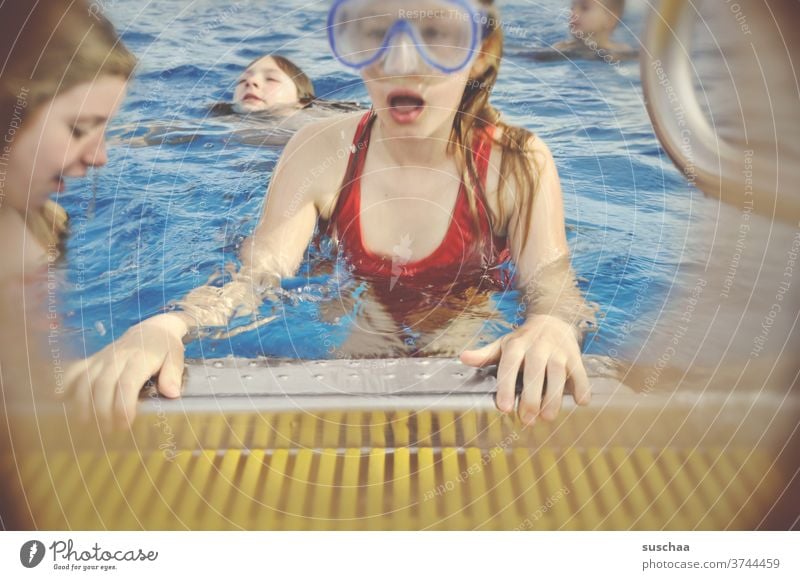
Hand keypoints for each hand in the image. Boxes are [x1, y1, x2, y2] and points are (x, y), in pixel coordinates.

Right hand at [62, 313, 187, 430]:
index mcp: (139, 359)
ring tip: (87, 425)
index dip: (123, 405)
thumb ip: (173, 374)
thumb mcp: (176, 357)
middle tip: (108, 431)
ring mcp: (102, 358)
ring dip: (82, 404)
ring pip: (85, 380)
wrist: (152, 329)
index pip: (127, 384)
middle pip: (102, 386)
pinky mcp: (93, 359)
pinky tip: (61, 400)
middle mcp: (117, 358)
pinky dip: (65, 384)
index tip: (124, 424)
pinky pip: (74, 370)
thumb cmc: (165, 348)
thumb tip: (172, 393)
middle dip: (102, 411)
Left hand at [460, 314, 589, 424]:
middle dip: (531, 397)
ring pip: (558, 373)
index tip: (504, 407)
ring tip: (548, 416)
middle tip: (527, 419)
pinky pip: (580, 372)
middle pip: (535, 372)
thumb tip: (463, 358)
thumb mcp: (503, 344)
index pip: (510, 366)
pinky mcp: (575, 357)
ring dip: (554, 396)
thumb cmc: (524, 340)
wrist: (553, 320)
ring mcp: (558, 351)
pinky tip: (581, 402)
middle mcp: (538, 346)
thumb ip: (484, 355)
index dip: (506, 386)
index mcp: (516, 345)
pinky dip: (582, 386)